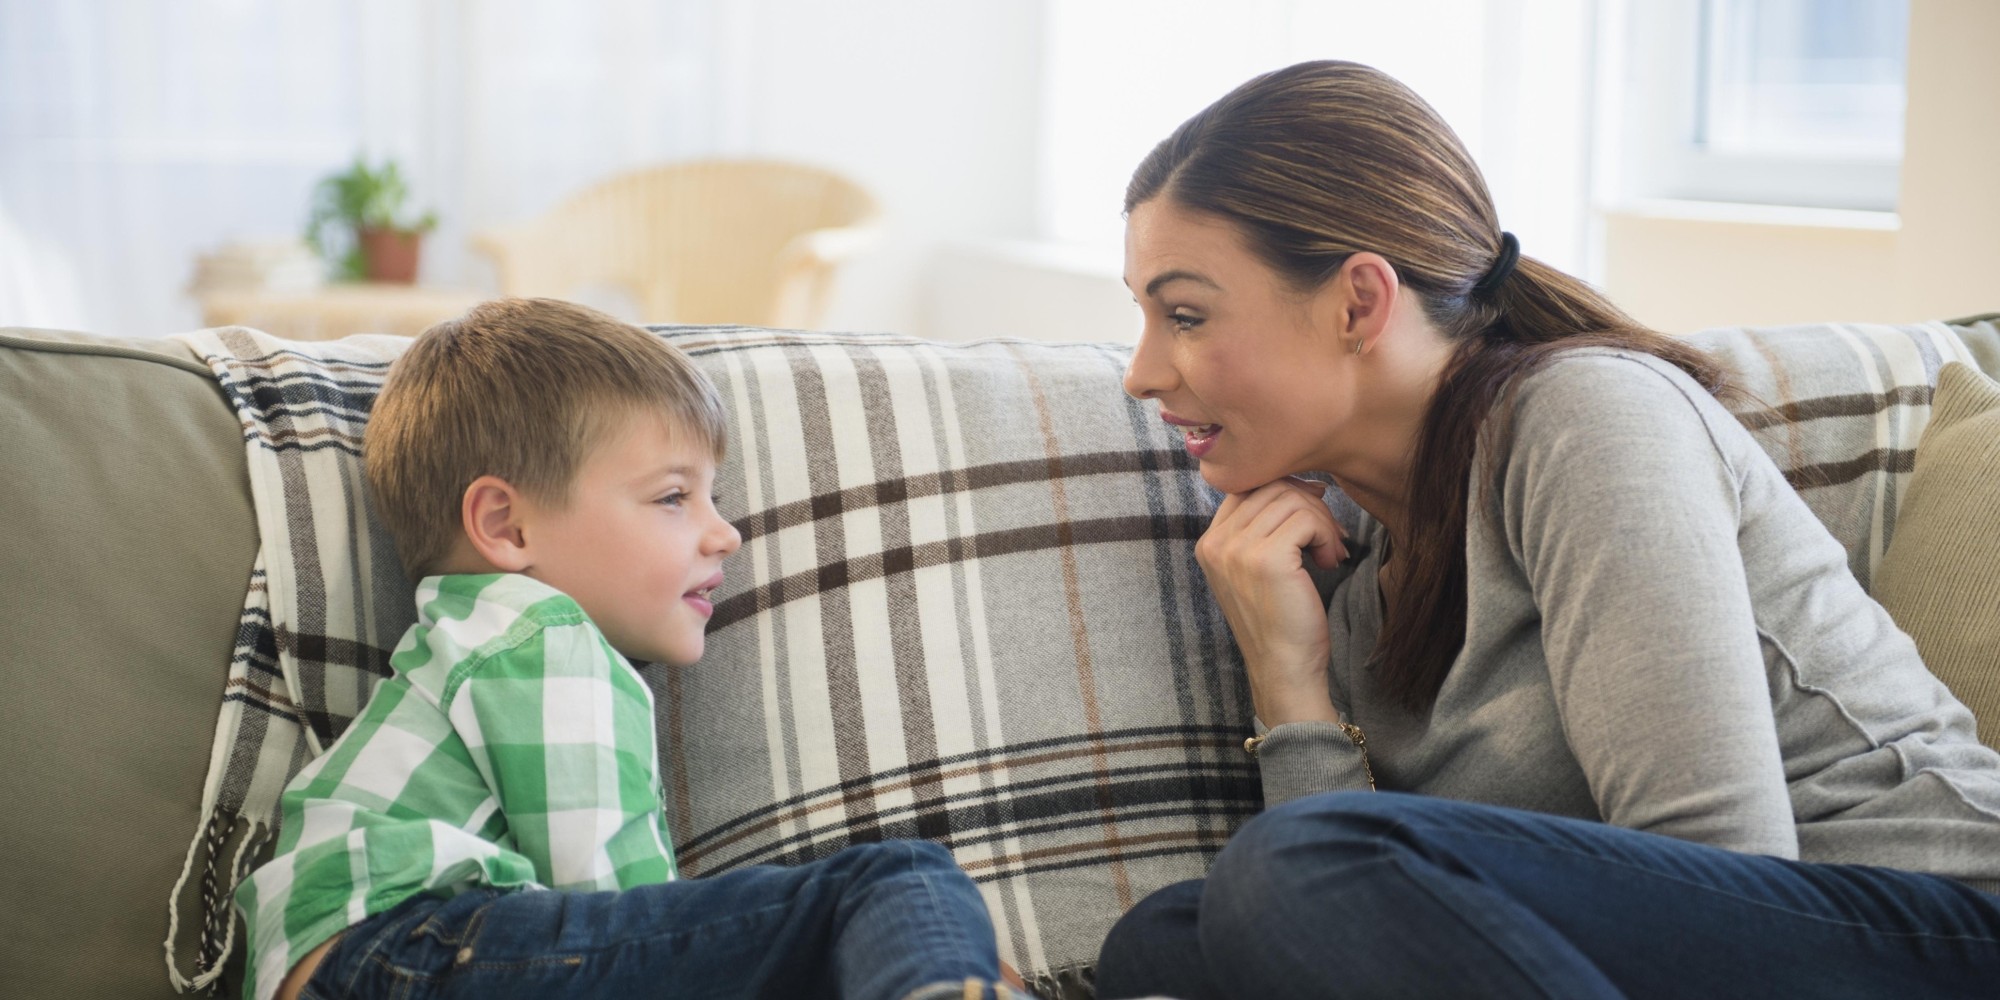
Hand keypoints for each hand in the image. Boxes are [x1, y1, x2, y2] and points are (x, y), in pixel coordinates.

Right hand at [1197, 476, 1347, 726]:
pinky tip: (1328, 562)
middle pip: (1271, 487)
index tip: (1311, 517)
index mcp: (1209, 543)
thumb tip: (1303, 483)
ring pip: (1292, 499)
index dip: (1285, 492)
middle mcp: (1216, 543)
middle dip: (1310, 506)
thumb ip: (1264, 528)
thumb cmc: (1280, 622)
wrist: (1284, 669)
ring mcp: (1238, 550)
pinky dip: (1326, 535)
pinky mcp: (1267, 558)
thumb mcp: (1259, 569)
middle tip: (1328, 539)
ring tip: (1329, 553)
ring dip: (1322, 522)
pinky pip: (1306, 518)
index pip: (1247, 487)